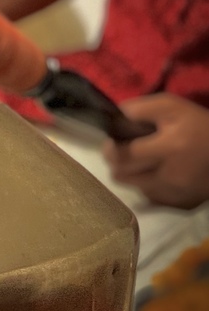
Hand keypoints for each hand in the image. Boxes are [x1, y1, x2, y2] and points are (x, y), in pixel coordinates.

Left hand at [102, 94, 208, 209]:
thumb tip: (117, 115)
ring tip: (143, 162)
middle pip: (122, 176)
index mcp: (169, 148)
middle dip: (117, 162)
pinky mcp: (183, 204)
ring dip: (133, 175)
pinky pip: (152, 198)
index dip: (110, 149)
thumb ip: (142, 108)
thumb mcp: (174, 106)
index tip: (112, 141)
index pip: (122, 156)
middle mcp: (170, 176)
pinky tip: (158, 174)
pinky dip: (149, 186)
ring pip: (134, 188)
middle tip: (124, 151)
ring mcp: (177, 194)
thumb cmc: (202, 126)